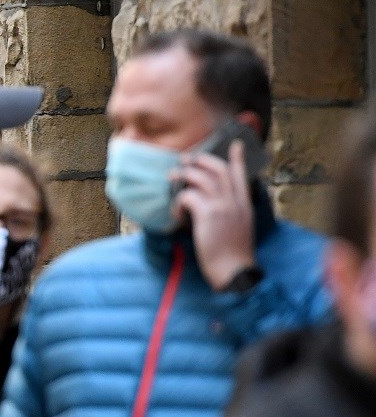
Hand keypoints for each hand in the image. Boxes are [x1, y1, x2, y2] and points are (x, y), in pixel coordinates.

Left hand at [172, 139, 255, 290]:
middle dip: (201, 161)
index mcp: (244, 205)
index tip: (236, 145)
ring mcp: (223, 205)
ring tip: (172, 177)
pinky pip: (188, 196)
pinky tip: (176, 214)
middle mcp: (235, 201)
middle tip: (185, 159)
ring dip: (184, 175)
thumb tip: (212, 210)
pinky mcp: (208, 214)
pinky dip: (178, 202)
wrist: (235, 271)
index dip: (237, 159)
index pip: (241, 176)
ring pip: (201, 178)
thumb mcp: (239, 230)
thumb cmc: (233, 257)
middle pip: (219, 170)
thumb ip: (231, 216)